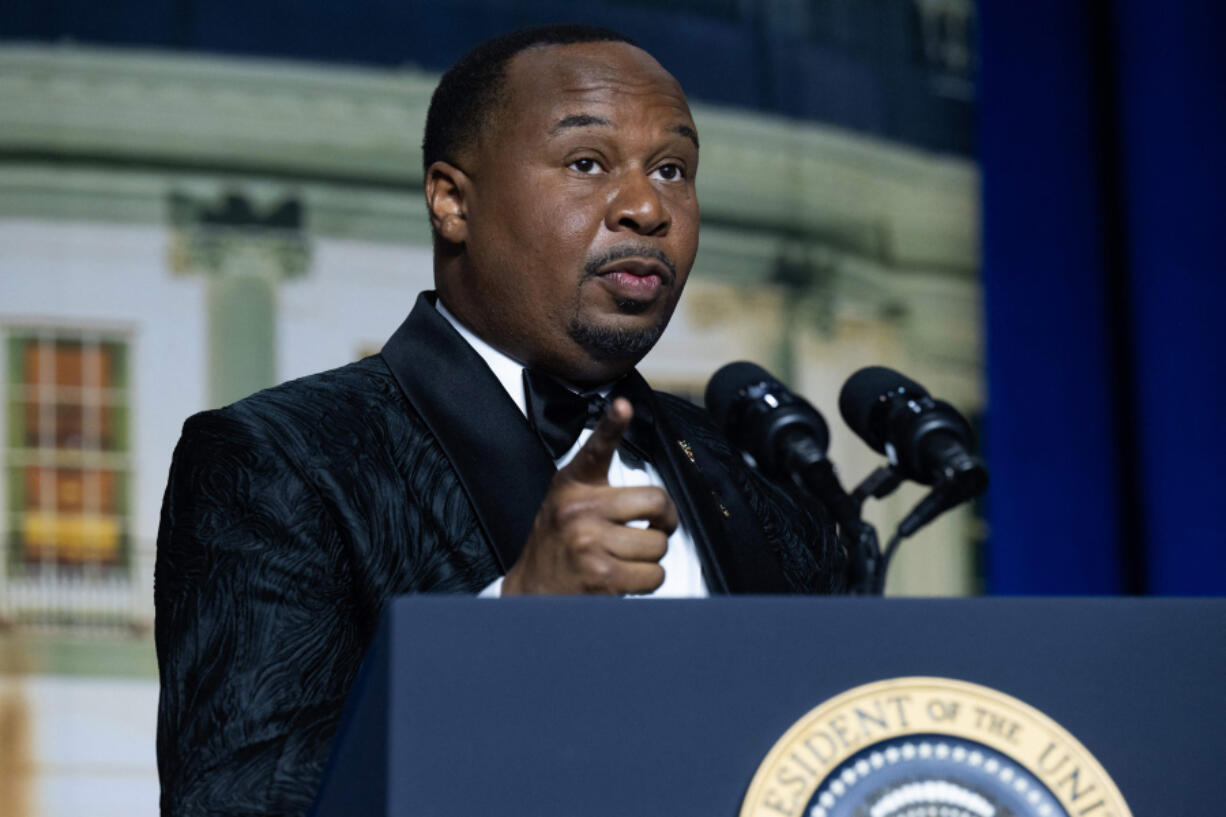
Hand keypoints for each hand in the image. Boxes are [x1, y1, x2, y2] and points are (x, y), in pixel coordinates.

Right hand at [502, 398, 677, 594]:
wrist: (532, 591)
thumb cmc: (557, 542)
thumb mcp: (567, 499)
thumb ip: (598, 480)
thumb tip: (631, 436)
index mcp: (573, 484)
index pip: (597, 449)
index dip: (612, 424)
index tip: (623, 405)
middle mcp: (579, 510)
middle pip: (657, 503)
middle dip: (664, 522)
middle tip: (654, 528)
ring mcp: (589, 543)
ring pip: (658, 544)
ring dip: (652, 557)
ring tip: (627, 557)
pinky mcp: (600, 576)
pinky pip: (654, 575)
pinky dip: (648, 580)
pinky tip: (624, 576)